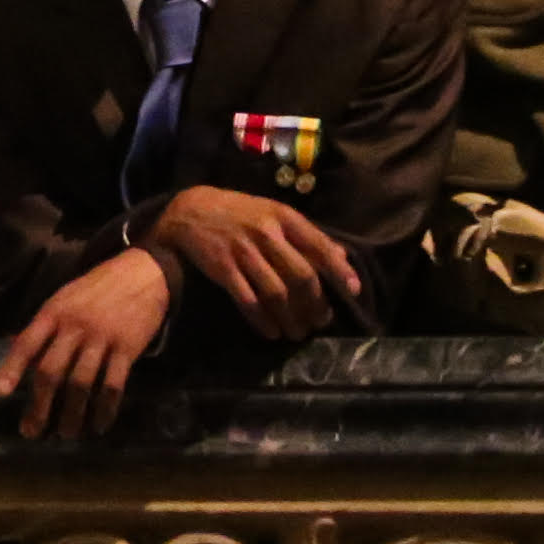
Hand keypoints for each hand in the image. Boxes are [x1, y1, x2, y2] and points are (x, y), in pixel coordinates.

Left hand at [0, 252, 174, 439]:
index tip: (0, 392)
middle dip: (39, 406)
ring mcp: (101, 338)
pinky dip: (105, 409)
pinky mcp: (127, 349)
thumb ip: (45, 327)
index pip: (27, 342)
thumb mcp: (64, 298)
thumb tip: (21, 355)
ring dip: (72, 414)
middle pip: (51, 371)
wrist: (143, 272)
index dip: (12, 368)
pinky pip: (113, 385)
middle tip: (32, 431)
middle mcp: (74, 326)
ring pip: (80, 384)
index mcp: (54, 312)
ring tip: (66, 434)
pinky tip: (99, 425)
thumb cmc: (98, 288)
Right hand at [142, 186, 359, 340]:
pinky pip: (248, 301)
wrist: (190, 210)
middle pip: (301, 276)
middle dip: (315, 305)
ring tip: (298, 333)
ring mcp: (244, 251)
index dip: (339, 271)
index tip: (353, 292)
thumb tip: (341, 256)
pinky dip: (262, 321)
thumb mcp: (274, 214)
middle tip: (320, 322)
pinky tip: (272, 332)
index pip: (319, 246)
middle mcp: (266, 233)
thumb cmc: (240, 213)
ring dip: (291, 318)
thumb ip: (306, 235)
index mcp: (283, 217)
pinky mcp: (223, 269)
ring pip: (277, 293)